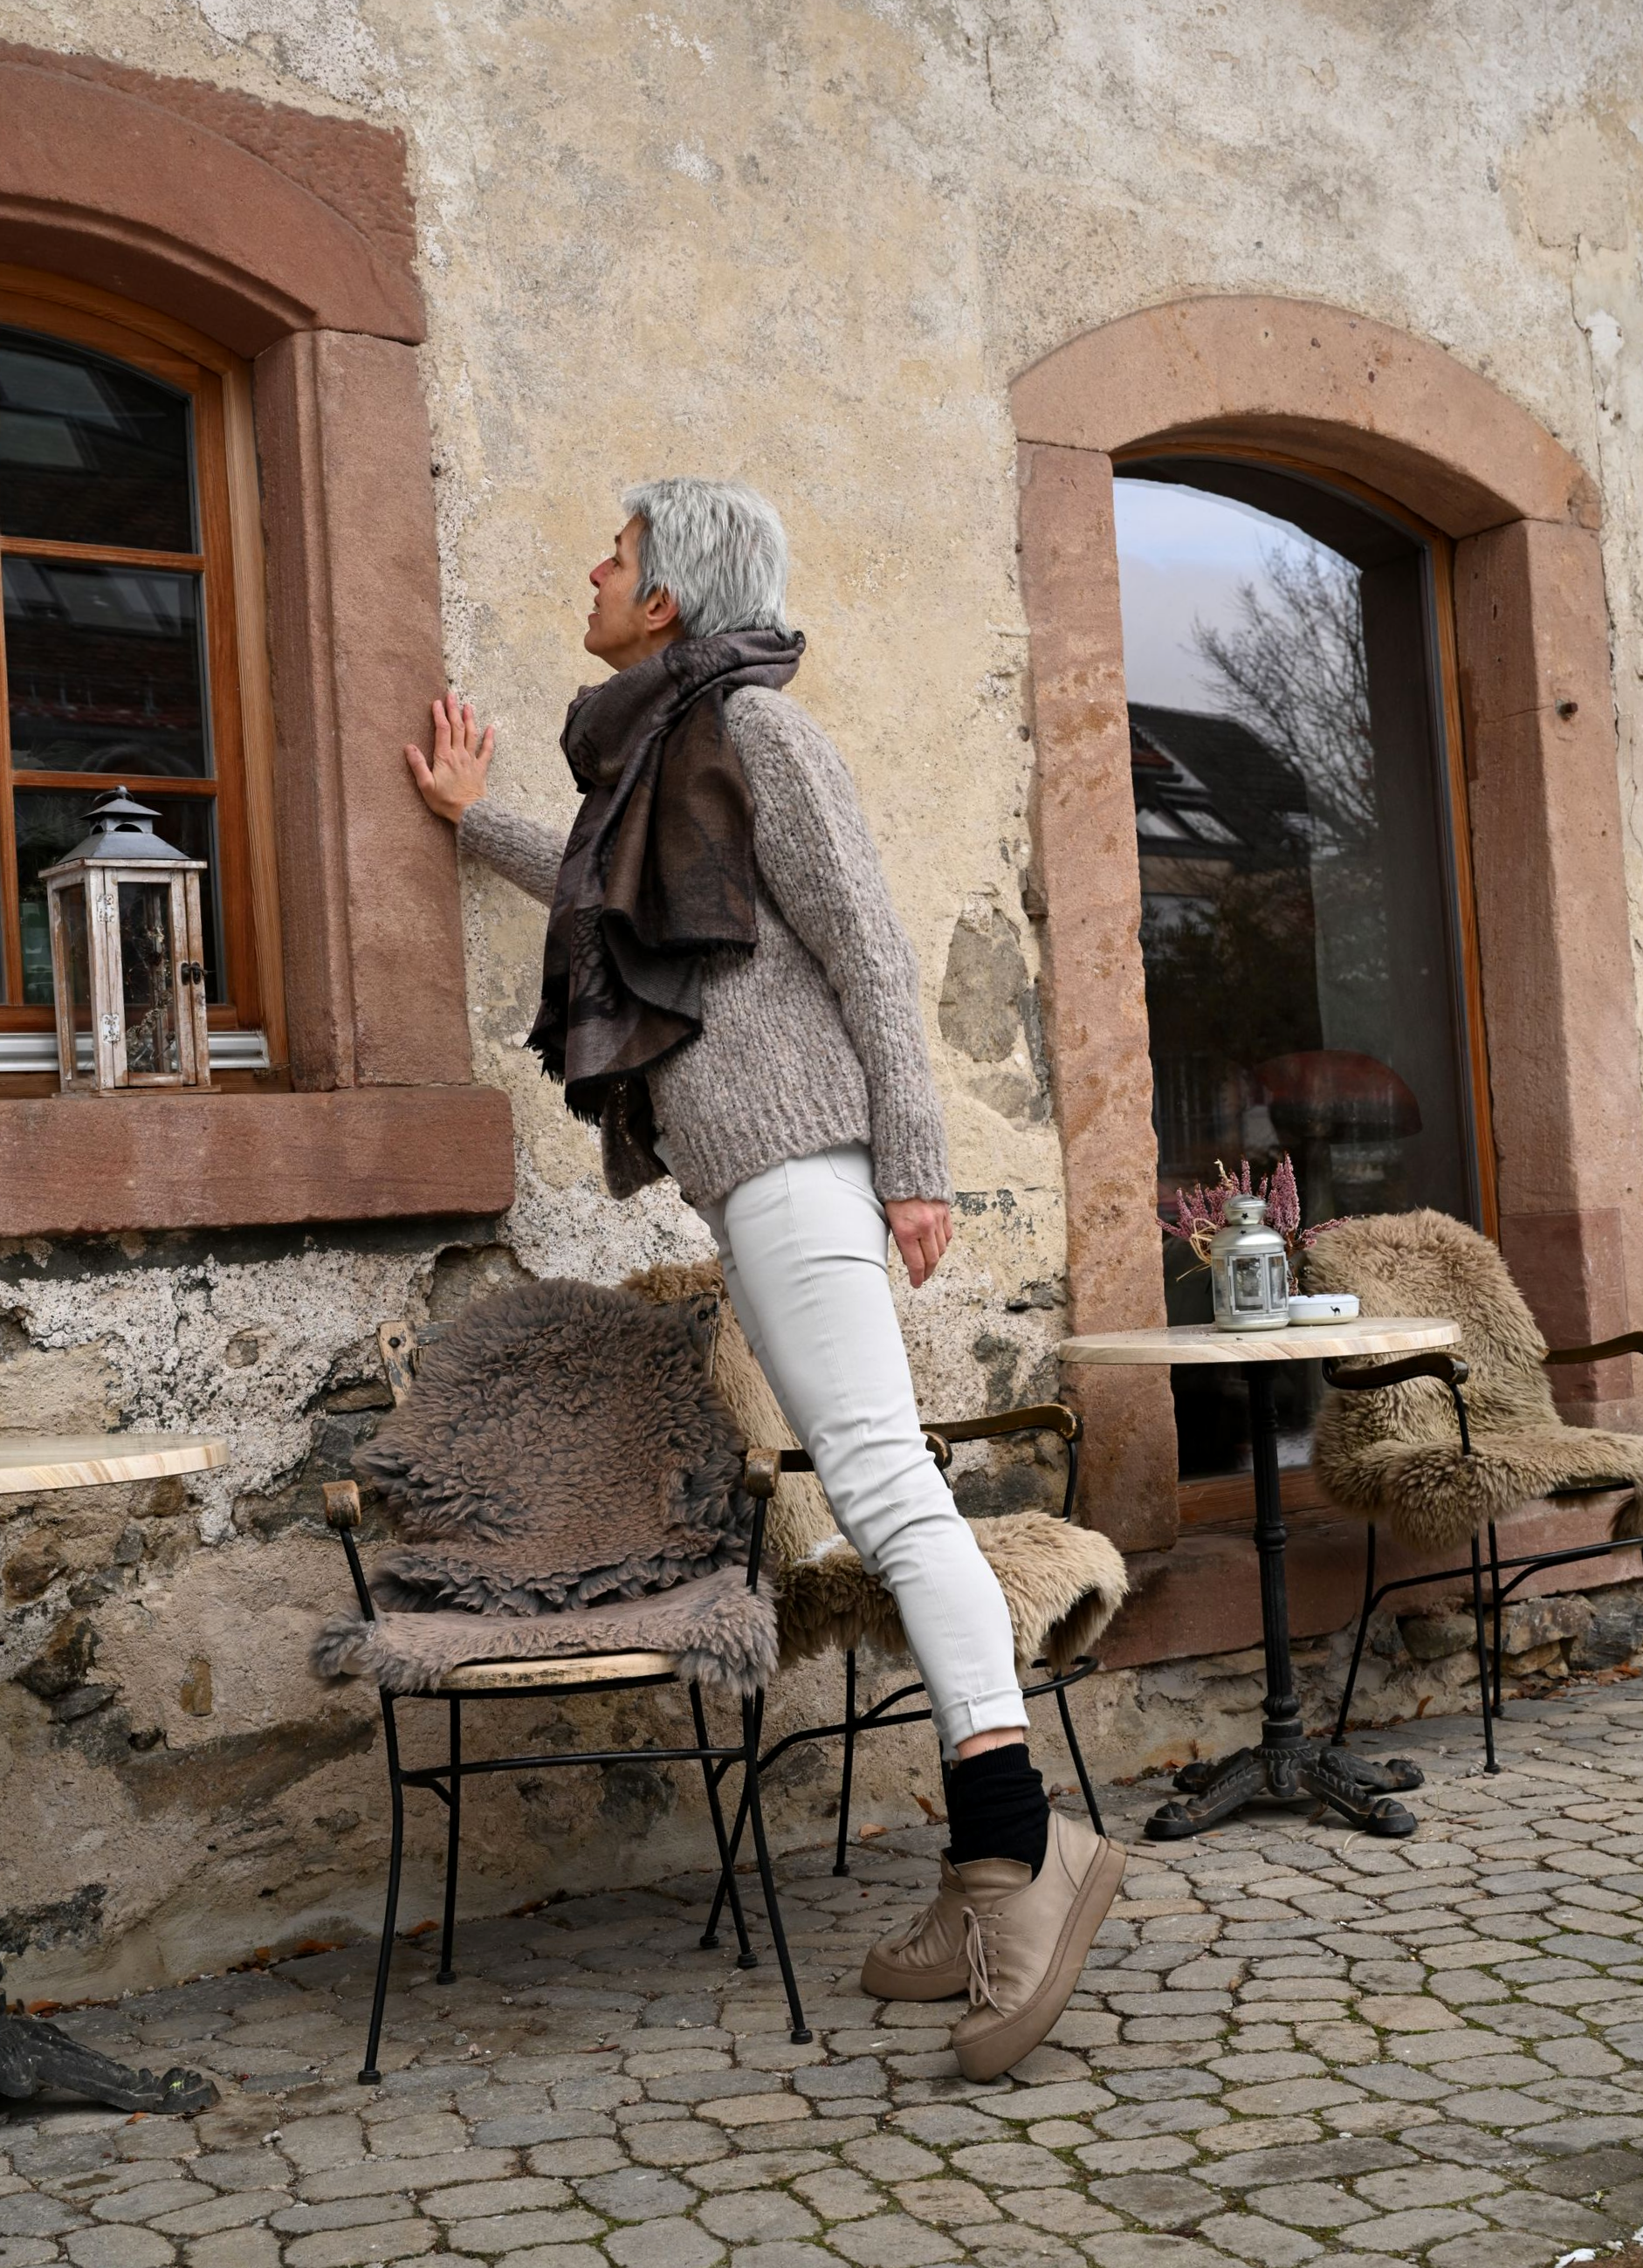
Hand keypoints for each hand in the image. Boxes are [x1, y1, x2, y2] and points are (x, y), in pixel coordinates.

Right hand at [405, 691, 494, 821]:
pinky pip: (487, 750)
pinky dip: (489, 738)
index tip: (437, 703)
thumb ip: (418, 765)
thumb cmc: (445, 801)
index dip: (439, 715)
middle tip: (451, 695)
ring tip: (468, 705)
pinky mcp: (481, 768)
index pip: (442, 730)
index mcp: (444, 757)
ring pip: (471, 734)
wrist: (469, 813)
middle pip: (457, 727)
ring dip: (470, 718)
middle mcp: (459, 754)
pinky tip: (491, 728)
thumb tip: (409, 747)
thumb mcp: (426, 785)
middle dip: (453, 710)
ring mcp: (471, 760)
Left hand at [885, 1198, 951, 1288]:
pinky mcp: (945, 1211)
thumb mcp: (889, 1217)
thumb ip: (899, 1238)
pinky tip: (937, 1245)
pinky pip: (948, 1234)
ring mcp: (937, 1219)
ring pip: (942, 1248)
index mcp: (906, 1231)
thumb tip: (908, 1256)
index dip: (916, 1277)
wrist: (909, 1166)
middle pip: (931, 1259)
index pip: (916, 1264)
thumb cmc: (893, 1191)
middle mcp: (924, 1227)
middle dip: (927, 1272)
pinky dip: (943, 1242)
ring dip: (935, 1258)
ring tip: (929, 1263)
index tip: (915, 1283)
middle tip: (922, 1277)